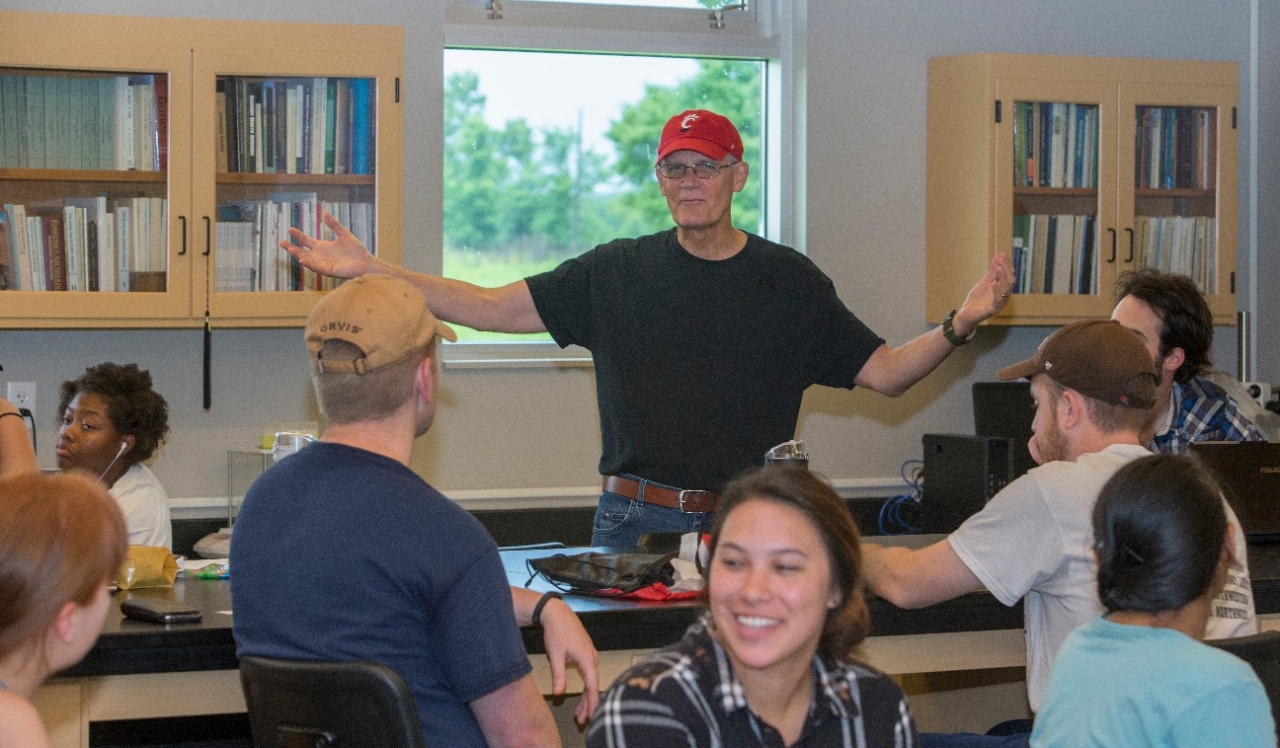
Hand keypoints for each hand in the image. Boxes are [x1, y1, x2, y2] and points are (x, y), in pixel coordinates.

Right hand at [279, 211, 377, 279]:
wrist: (365, 262)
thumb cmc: (356, 249)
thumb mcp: (343, 234)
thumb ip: (334, 225)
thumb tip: (326, 212)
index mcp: (322, 247)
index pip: (306, 241)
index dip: (298, 235)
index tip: (289, 229)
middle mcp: (320, 256)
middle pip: (302, 251)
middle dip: (291, 248)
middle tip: (281, 242)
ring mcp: (324, 263)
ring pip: (307, 260)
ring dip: (298, 255)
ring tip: (290, 249)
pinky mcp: (329, 270)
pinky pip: (317, 267)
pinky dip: (309, 264)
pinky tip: (302, 260)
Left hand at [538, 597, 599, 724]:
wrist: (558, 613)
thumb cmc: (557, 632)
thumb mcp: (555, 656)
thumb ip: (558, 675)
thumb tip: (558, 693)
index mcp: (587, 659)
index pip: (592, 686)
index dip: (591, 703)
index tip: (590, 716)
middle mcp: (593, 658)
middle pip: (592, 686)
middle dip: (588, 704)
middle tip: (580, 719)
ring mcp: (591, 655)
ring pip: (591, 680)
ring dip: (586, 696)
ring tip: (579, 711)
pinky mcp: (587, 654)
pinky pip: (589, 674)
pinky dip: (586, 686)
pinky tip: (581, 694)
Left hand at [954, 252, 1014, 335]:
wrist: (967, 313)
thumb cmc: (977, 299)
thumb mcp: (985, 282)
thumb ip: (993, 271)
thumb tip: (999, 256)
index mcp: (1003, 289)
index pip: (1008, 275)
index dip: (1006, 264)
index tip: (1002, 254)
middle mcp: (1004, 296)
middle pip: (1009, 281)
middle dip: (1005, 269)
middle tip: (1000, 259)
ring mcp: (999, 303)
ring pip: (1006, 290)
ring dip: (1002, 278)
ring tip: (998, 268)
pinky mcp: (992, 310)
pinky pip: (997, 301)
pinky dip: (996, 291)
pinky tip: (993, 284)